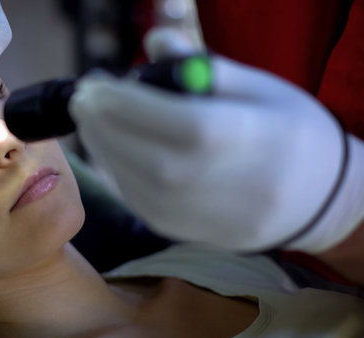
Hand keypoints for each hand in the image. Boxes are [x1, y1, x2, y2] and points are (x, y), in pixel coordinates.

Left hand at [69, 28, 363, 252]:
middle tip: (84, 98)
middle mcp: (222, 186)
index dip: (126, 103)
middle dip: (102, 124)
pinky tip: (111, 147)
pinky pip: (138, 201)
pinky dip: (116, 171)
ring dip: (102, 148)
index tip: (95, 84)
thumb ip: (201, 65)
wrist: (316, 199)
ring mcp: (202, 218)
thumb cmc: (289, 132)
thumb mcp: (259, 87)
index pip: (177, 124)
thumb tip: (154, 41)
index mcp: (248, 141)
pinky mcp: (184, 233)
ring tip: (92, 119)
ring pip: (134, 184)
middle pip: (146, 158)